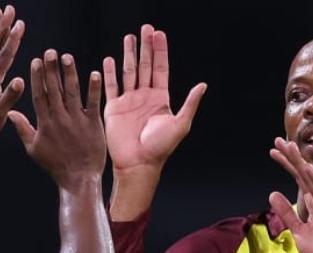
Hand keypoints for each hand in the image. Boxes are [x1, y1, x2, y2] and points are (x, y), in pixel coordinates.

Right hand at [8, 50, 105, 187]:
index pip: (39, 95)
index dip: (38, 77)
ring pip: (72, 92)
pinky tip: (94, 73)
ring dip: (70, 74)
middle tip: (50, 52)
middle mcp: (60, 119)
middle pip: (54, 89)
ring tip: (66, 57)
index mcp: (45, 123)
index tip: (36, 61)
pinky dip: (93, 88)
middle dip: (51, 69)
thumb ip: (23, 128)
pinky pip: (93, 103)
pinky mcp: (93, 124)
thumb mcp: (33, 148)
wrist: (78, 179)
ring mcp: (77, 121)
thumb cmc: (55, 165)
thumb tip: (9, 112)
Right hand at [103, 24, 206, 174]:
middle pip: (145, 65)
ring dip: (128, 54)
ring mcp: (129, 101)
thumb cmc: (160, 148)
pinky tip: (109, 59)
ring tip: (129, 38)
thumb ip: (190, 103)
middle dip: (145, 47)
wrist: (138, 163)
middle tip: (145, 28)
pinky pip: (111, 86)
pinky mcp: (114, 108)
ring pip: (129, 71)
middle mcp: (145, 96)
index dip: (160, 51)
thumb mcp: (180, 124)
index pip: (161, 68)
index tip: (159, 34)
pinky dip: (109, 73)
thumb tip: (203, 85)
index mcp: (160, 98)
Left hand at [267, 138, 312, 252]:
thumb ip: (286, 212)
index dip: (286, 164)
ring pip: (311, 179)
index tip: (274, 151)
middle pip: (303, 174)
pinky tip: (308, 167)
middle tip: (278, 140)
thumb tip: (272, 193)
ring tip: (290, 146)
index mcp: (311, 203)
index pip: (297, 178)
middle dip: (291, 157)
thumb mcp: (297, 230)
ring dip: (301, 162)